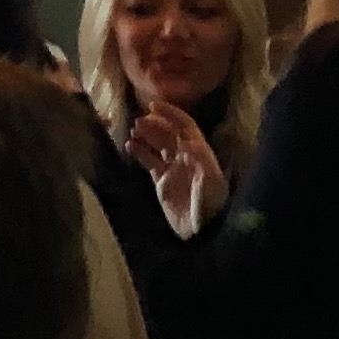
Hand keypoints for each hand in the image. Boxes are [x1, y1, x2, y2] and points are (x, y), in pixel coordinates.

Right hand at [127, 102, 225, 237]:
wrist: (202, 232)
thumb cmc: (209, 205)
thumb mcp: (209, 182)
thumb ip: (199, 161)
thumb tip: (185, 140)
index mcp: (199, 153)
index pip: (185, 126)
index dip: (171, 114)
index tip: (154, 106)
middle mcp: (186, 157)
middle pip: (168, 133)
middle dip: (155, 124)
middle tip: (139, 121)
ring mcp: (173, 168)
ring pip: (157, 145)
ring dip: (146, 135)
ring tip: (133, 130)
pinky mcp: (162, 182)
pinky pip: (149, 162)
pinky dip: (139, 152)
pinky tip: (129, 145)